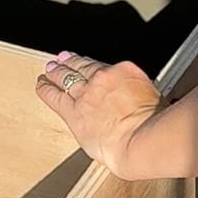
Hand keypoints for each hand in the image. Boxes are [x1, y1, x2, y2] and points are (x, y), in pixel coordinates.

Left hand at [36, 51, 163, 178]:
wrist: (141, 139)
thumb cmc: (154, 126)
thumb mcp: (156, 100)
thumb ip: (141, 95)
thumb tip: (139, 100)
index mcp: (125, 72)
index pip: (106, 66)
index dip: (95, 66)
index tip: (92, 66)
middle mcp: (103, 79)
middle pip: (83, 66)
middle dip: (72, 62)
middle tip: (63, 58)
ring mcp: (86, 94)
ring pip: (66, 77)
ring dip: (56, 72)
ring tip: (50, 69)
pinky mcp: (73, 111)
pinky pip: (54, 96)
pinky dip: (46, 89)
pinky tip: (41, 84)